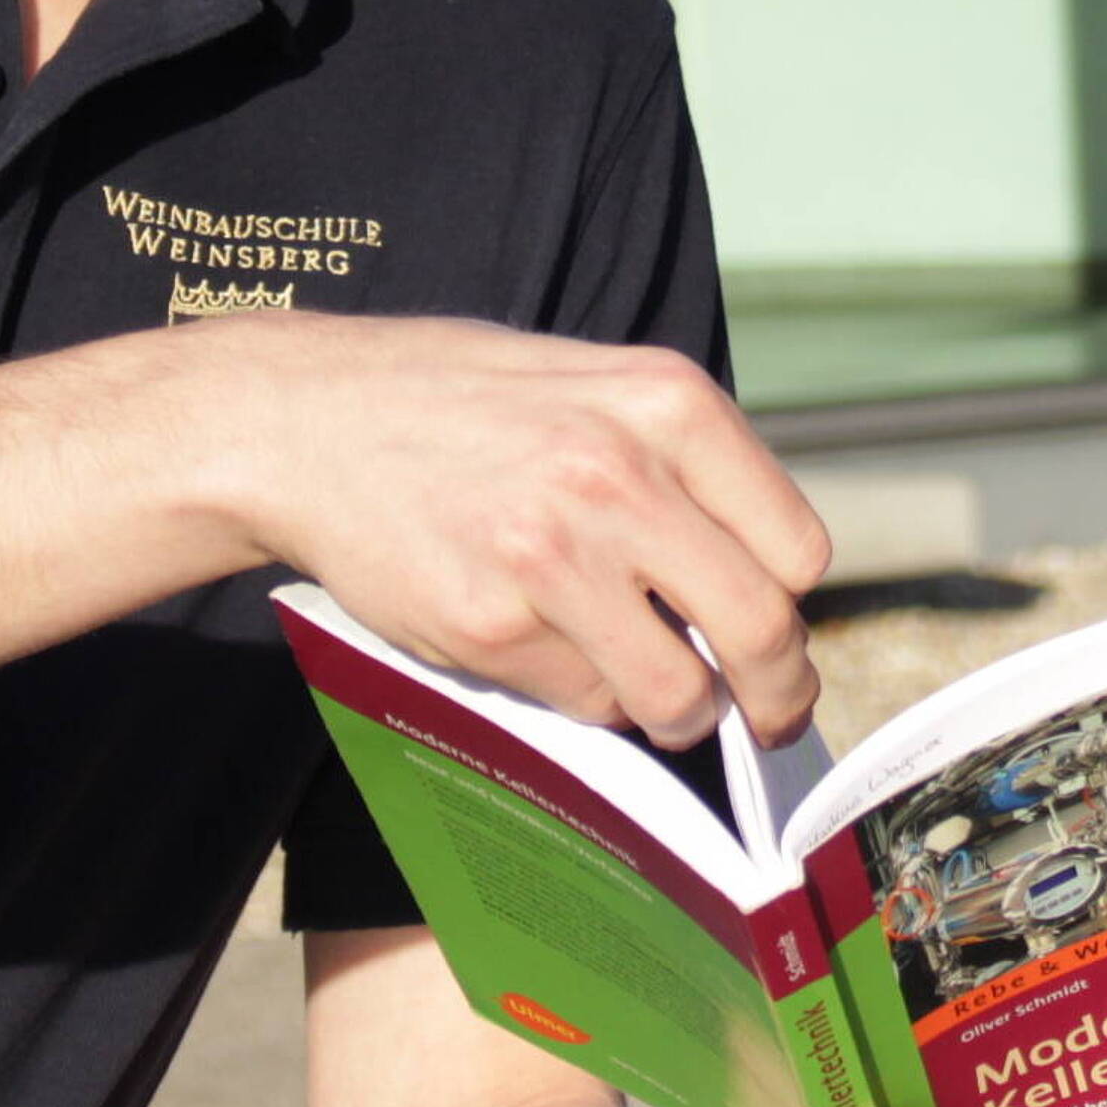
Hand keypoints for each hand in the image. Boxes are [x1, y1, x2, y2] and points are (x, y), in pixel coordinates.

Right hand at [174, 309, 830, 741]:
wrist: (309, 421)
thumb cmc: (468, 407)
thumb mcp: (601, 390)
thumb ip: (685, 471)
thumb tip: (764, 584)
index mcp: (672, 405)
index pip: (796, 548)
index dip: (793, 608)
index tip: (783, 639)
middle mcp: (623, 475)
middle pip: (762, 629)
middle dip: (774, 693)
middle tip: (769, 717)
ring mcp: (554, 555)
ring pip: (676, 692)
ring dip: (679, 713)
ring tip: (658, 693)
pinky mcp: (488, 624)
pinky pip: (583, 702)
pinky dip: (584, 698)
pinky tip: (549, 650)